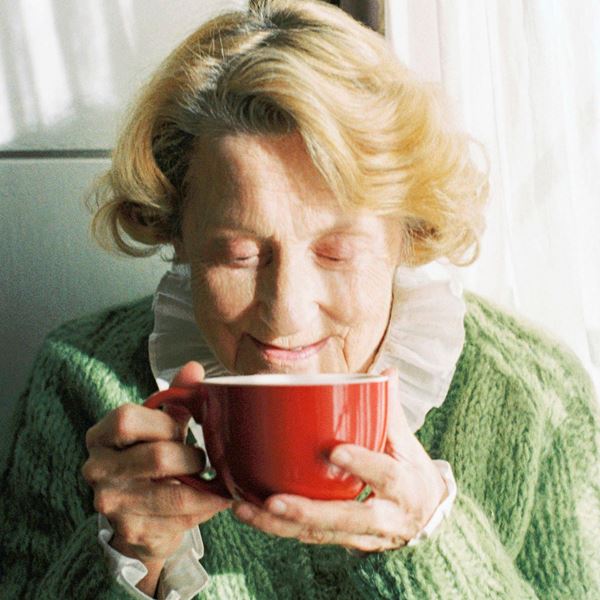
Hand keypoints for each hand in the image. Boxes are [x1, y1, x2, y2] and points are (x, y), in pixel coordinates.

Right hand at [82, 361, 230, 590]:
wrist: (139, 514)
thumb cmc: (151, 457)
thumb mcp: (160, 425)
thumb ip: (177, 397)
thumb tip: (194, 368)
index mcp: (100, 436)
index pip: (128, 420)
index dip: (163, 423)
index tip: (180, 430)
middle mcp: (97, 470)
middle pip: (157, 458)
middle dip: (192, 457)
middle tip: (204, 459)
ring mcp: (112, 504)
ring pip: (174, 495)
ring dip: (205, 487)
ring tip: (217, 480)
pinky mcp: (132, 531)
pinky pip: (180, 520)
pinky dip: (205, 508)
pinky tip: (212, 500)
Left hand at [231, 368, 446, 551]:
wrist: (425, 516)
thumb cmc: (412, 473)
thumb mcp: (408, 444)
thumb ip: (391, 409)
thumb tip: (386, 372)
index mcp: (403, 487)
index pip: (385, 474)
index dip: (362, 464)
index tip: (334, 451)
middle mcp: (385, 517)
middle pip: (345, 518)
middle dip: (308, 512)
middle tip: (274, 501)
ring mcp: (362, 534)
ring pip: (320, 534)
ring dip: (280, 526)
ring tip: (245, 509)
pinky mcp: (343, 540)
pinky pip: (310, 538)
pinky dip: (279, 529)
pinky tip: (250, 514)